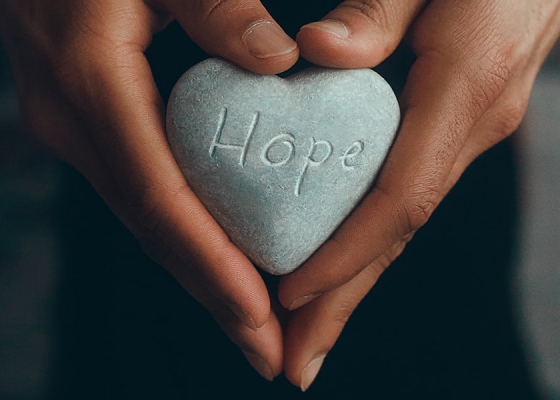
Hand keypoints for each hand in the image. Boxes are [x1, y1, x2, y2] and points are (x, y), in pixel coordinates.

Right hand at [0, 0, 300, 380]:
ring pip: (148, 224)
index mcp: (95, 85)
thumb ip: (214, 6)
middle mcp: (77, 124)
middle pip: (155, 232)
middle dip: (213, 298)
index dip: (211, 263)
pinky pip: (143, 198)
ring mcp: (77, 131)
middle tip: (268, 355)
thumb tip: (278, 59)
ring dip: (200, 279)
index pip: (161, 198)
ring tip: (253, 329)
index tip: (260, 317)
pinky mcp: (91, 128)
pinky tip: (218, 263)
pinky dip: (184, 240)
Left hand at [276, 0, 559, 389]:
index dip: (344, 254)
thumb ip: (376, 13)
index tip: (288, 296)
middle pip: (398, 235)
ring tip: (305, 335)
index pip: (397, 199)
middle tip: (293, 365)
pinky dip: (367, 244)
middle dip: (344, 305)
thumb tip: (314, 51)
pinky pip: (403, 202)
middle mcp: (469, 129)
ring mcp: (466, 135)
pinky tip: (337, 268)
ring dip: (353, 286)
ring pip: (400, 228)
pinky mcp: (453, 132)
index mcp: (463, 91)